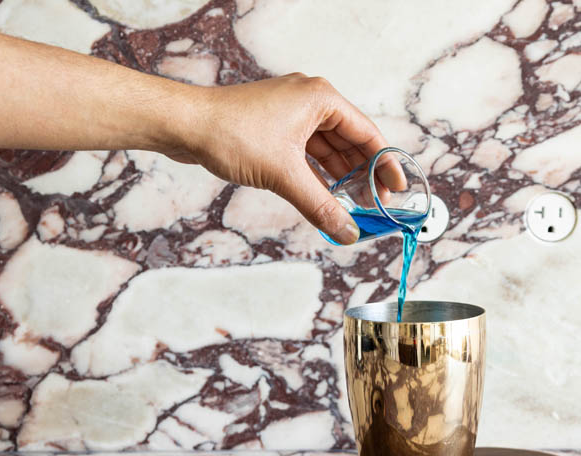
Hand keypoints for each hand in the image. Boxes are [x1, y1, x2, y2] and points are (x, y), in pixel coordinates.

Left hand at [165, 74, 392, 244]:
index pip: (367, 134)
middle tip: (376, 204)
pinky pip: (308, 153)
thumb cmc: (230, 133)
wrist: (184, 125)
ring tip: (354, 204)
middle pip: (350, 142)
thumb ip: (321, 206)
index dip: (385, 164)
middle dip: (363, 174)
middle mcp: (310, 101)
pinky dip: (318, 174)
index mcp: (320, 99)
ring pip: (328, 150)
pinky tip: (326, 196)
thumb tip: (348, 231)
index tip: (396, 190)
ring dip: (340, 176)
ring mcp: (292, 114)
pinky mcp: (276, 128)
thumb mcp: (284, 175)